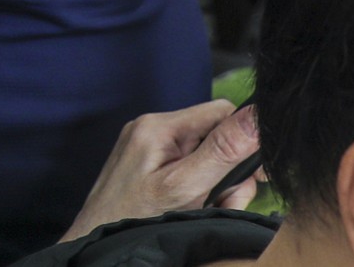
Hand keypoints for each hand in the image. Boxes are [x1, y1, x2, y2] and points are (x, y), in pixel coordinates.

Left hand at [61, 101, 261, 241]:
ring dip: (216, 185)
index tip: (256, 174)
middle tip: (225, 202)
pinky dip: (200, 189)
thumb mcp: (185, 186)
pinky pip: (188, 167)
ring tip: (206, 210)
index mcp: (159, 125)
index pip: (221, 111)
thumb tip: (256, 116)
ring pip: (205, 155)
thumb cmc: (136, 218)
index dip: (245, 140)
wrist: (97, 241)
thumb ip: (222, 151)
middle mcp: (152, 128)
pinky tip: (195, 208)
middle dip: (229, 172)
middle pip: (214, 135)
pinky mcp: (149, 164)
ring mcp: (149, 146)